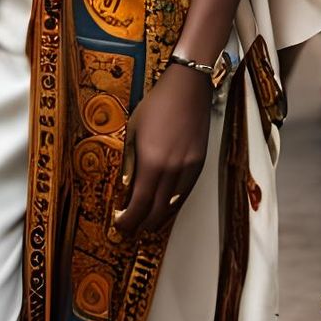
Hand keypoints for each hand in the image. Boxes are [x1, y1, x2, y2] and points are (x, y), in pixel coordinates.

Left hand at [113, 66, 211, 238]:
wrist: (188, 89)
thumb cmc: (157, 105)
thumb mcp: (133, 132)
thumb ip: (130, 162)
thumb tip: (126, 187)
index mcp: (152, 161)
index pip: (139, 203)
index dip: (129, 219)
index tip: (121, 226)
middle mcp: (172, 169)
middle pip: (156, 209)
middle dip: (142, 223)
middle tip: (131, 230)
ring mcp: (189, 168)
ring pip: (173, 204)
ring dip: (159, 218)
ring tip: (146, 225)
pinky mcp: (199, 164)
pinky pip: (185, 193)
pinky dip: (174, 205)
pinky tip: (166, 208)